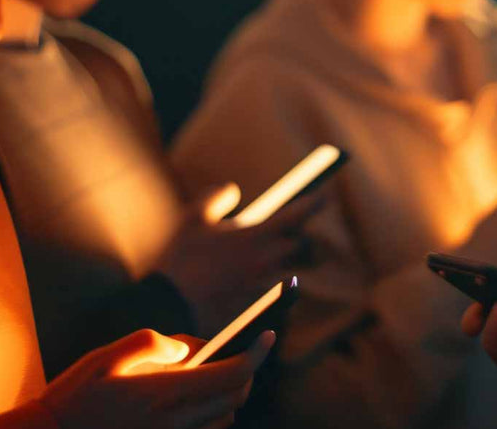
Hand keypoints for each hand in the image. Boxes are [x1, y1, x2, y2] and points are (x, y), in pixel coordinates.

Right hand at [39, 328, 274, 428]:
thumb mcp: (107, 356)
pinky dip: (209, 413)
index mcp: (166, 393)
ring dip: (225, 394)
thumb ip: (153, 343)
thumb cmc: (76, 396)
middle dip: (244, 370)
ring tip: (201, 374)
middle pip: (236, 396)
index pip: (234, 373)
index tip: (268, 335)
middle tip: (232, 351)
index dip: (257, 353)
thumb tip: (189, 347)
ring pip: (224, 417)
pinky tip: (186, 398)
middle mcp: (177, 421)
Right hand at [157, 183, 321, 317]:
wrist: (172, 308)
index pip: (296, 215)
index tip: (323, 195)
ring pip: (292, 269)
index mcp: (255, 236)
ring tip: (273, 258)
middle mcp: (267, 261)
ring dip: (287, 262)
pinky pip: (277, 293)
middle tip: (293, 232)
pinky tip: (256, 283)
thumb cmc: (181, 260)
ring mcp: (266, 286)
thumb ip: (215, 197)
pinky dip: (273, 285)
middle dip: (299, 238)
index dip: (313, 203)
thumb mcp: (192, 219)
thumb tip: (232, 188)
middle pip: (302, 246)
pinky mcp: (262, 307)